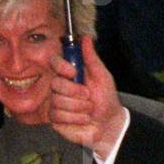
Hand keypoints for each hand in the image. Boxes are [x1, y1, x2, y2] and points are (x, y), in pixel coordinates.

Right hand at [49, 36, 125, 158]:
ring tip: (88, 110)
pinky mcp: (54, 118)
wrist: (108, 125)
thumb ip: (92, 58)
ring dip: (79, 107)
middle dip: (76, 92)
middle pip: (56, 83)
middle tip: (88, 96)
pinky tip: (83, 119)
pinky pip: (58, 115)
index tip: (73, 72)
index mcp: (70, 73)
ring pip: (58, 101)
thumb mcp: (102, 76)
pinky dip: (76, 118)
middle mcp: (60, 86)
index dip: (61, 66)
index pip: (55, 62)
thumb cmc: (106, 100)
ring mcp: (55, 102)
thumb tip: (85, 38)